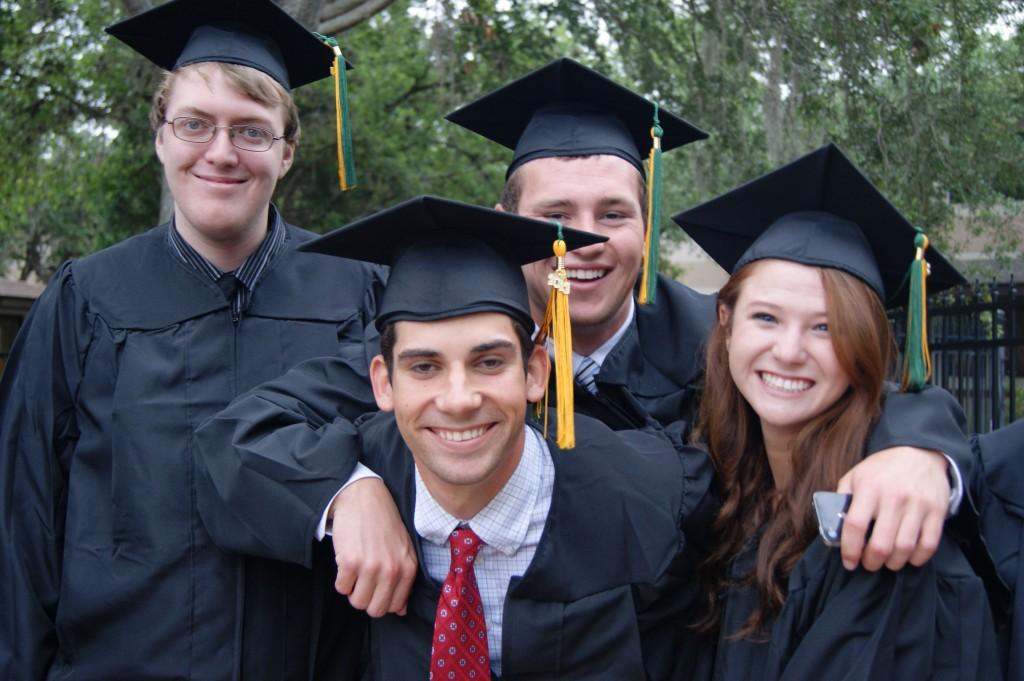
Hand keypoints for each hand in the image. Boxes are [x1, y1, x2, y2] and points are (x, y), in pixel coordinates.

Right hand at [330, 477, 417, 616]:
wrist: (363, 497)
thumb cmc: (383, 523)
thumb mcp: (403, 549)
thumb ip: (404, 579)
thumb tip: (400, 611)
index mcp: (408, 568)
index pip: (394, 606)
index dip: (381, 599)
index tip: (376, 586)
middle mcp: (392, 570)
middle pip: (375, 610)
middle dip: (366, 599)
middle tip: (363, 581)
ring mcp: (371, 566)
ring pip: (357, 602)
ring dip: (352, 589)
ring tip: (355, 569)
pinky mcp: (350, 562)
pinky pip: (341, 588)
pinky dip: (341, 579)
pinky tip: (346, 560)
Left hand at [836, 447, 948, 571]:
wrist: (919, 453)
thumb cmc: (881, 469)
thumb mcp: (855, 476)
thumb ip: (842, 499)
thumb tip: (834, 528)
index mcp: (869, 488)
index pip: (855, 525)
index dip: (850, 549)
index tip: (849, 562)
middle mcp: (894, 497)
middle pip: (881, 543)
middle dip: (872, 562)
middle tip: (869, 564)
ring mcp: (918, 505)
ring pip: (905, 548)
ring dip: (893, 563)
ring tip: (887, 562)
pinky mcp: (937, 511)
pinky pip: (929, 544)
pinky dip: (918, 558)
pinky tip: (908, 558)